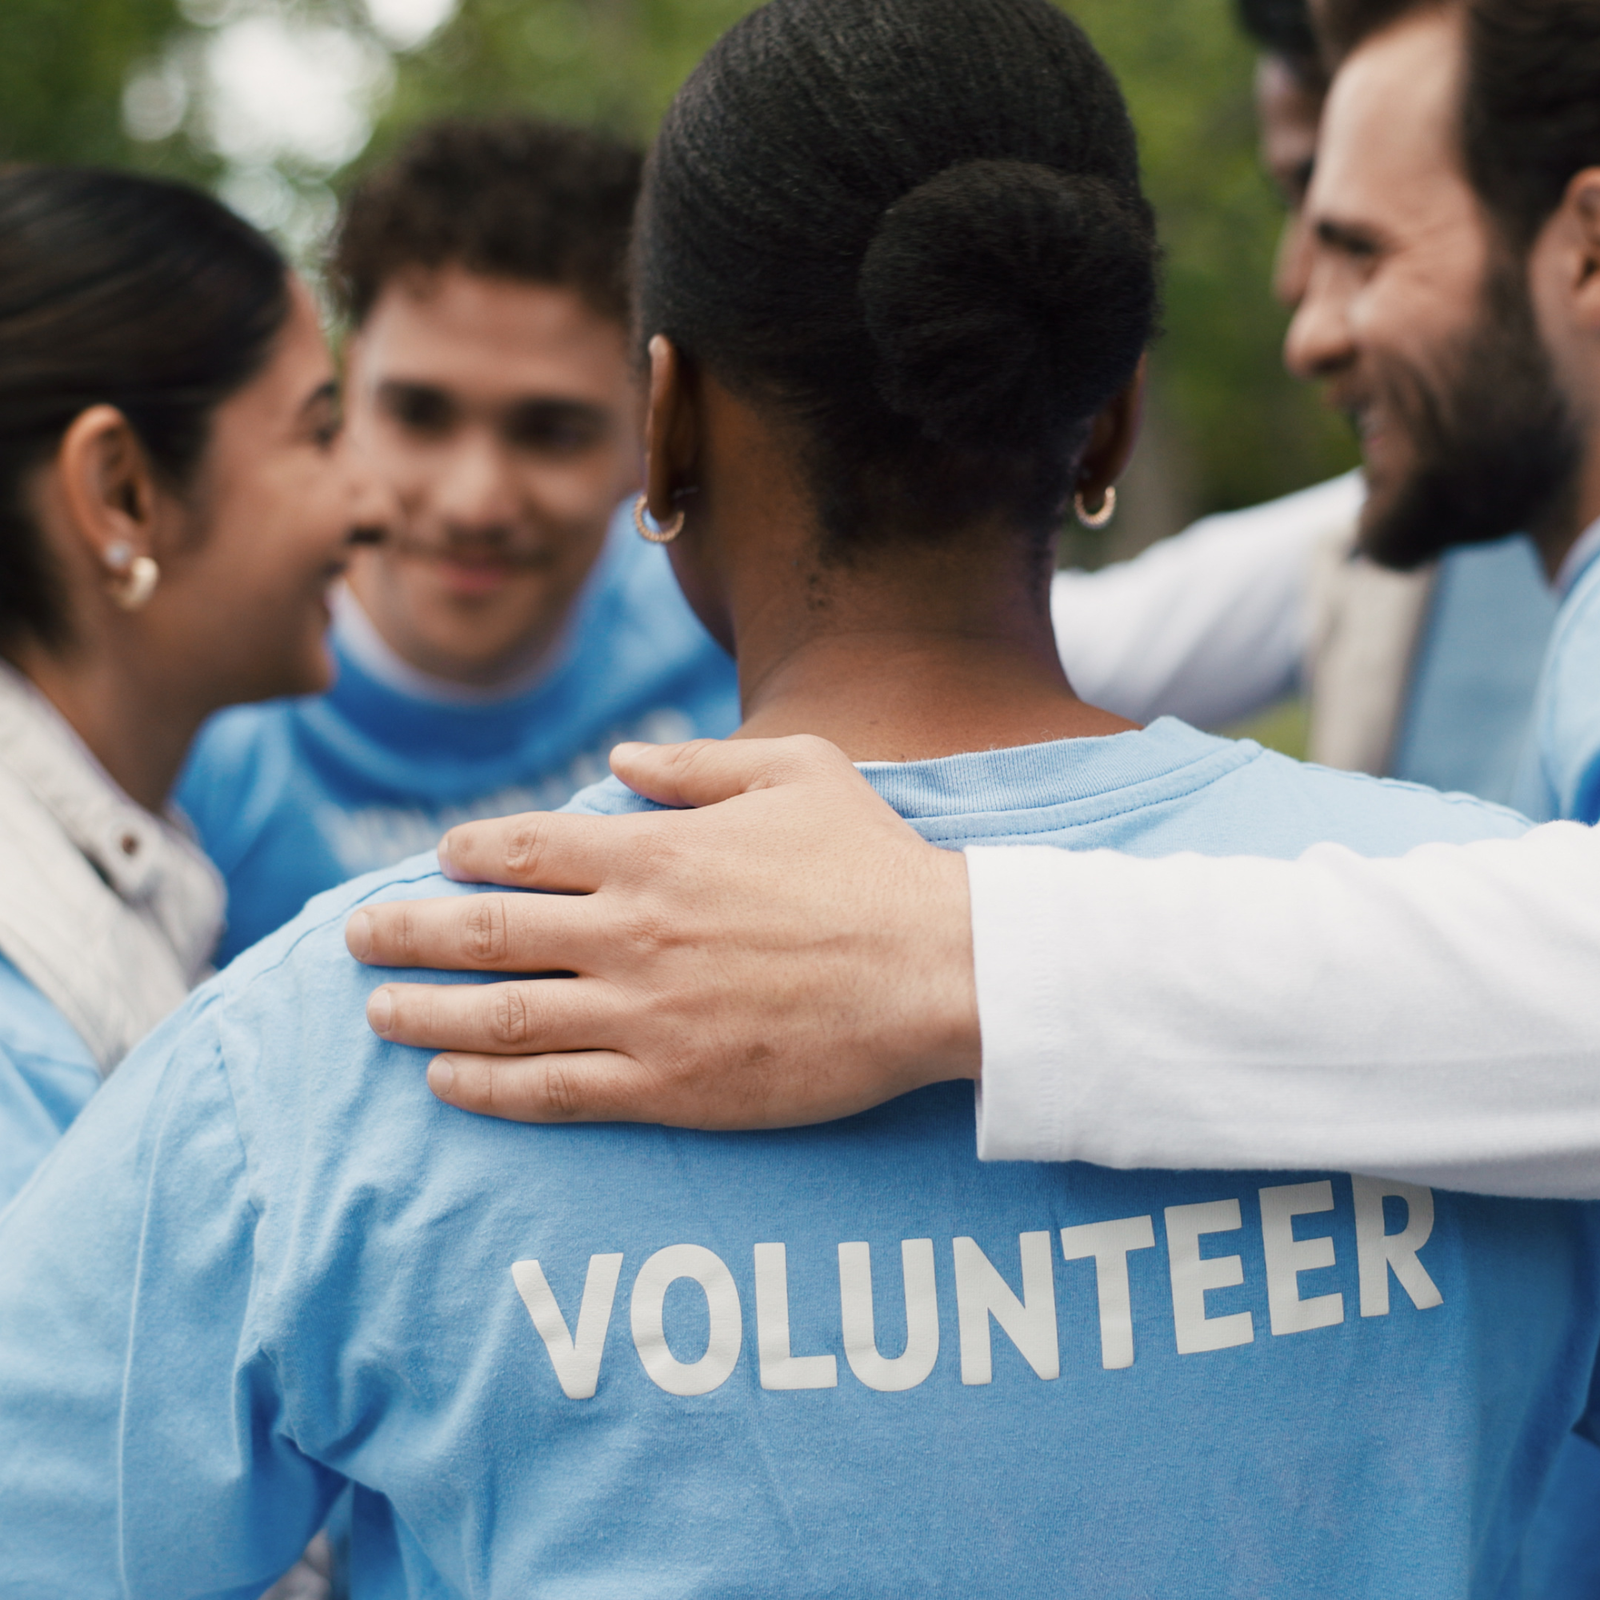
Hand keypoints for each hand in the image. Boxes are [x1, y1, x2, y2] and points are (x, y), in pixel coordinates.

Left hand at [345, 735, 979, 1126]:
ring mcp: (645, 1014)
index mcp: (655, 851)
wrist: (940, 971)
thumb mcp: (798, 769)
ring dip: (423, 1012)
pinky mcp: (672, 1085)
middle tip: (356, 936)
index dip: (466, 854)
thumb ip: (699, 762)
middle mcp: (631, 931)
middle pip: (484, 932)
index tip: (438, 861)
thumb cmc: (874, 865)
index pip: (524, 849)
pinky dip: (488, 1084)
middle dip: (405, 932)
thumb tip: (624, 756)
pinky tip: (446, 1079)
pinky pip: (555, 1090)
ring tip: (375, 1010)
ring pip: (501, 1017)